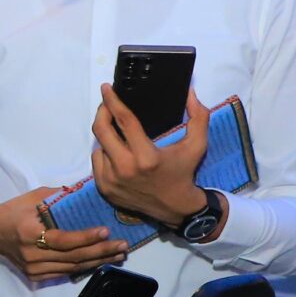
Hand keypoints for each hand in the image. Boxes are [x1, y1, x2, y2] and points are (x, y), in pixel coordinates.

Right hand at [0, 185, 129, 279]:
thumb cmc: (13, 210)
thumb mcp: (33, 197)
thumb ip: (59, 196)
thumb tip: (86, 189)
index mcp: (30, 233)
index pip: (63, 240)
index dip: (85, 237)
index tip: (105, 231)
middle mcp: (32, 255)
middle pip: (73, 256)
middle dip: (101, 251)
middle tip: (122, 245)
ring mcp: (34, 268)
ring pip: (73, 268)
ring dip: (98, 261)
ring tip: (118, 254)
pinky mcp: (36, 276)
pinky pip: (66, 273)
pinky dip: (85, 267)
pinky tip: (101, 261)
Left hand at [92, 87, 212, 229]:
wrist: (175, 207)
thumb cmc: (184, 173)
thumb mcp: (196, 145)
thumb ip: (199, 117)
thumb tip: (190, 92)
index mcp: (146, 157)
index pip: (124, 121)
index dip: (113, 101)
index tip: (106, 88)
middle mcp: (125, 169)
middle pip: (102, 130)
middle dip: (102, 112)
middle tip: (106, 104)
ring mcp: (112, 180)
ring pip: (99, 146)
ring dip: (106, 136)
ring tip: (118, 134)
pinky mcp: (105, 189)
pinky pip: (97, 162)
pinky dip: (104, 154)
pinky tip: (116, 153)